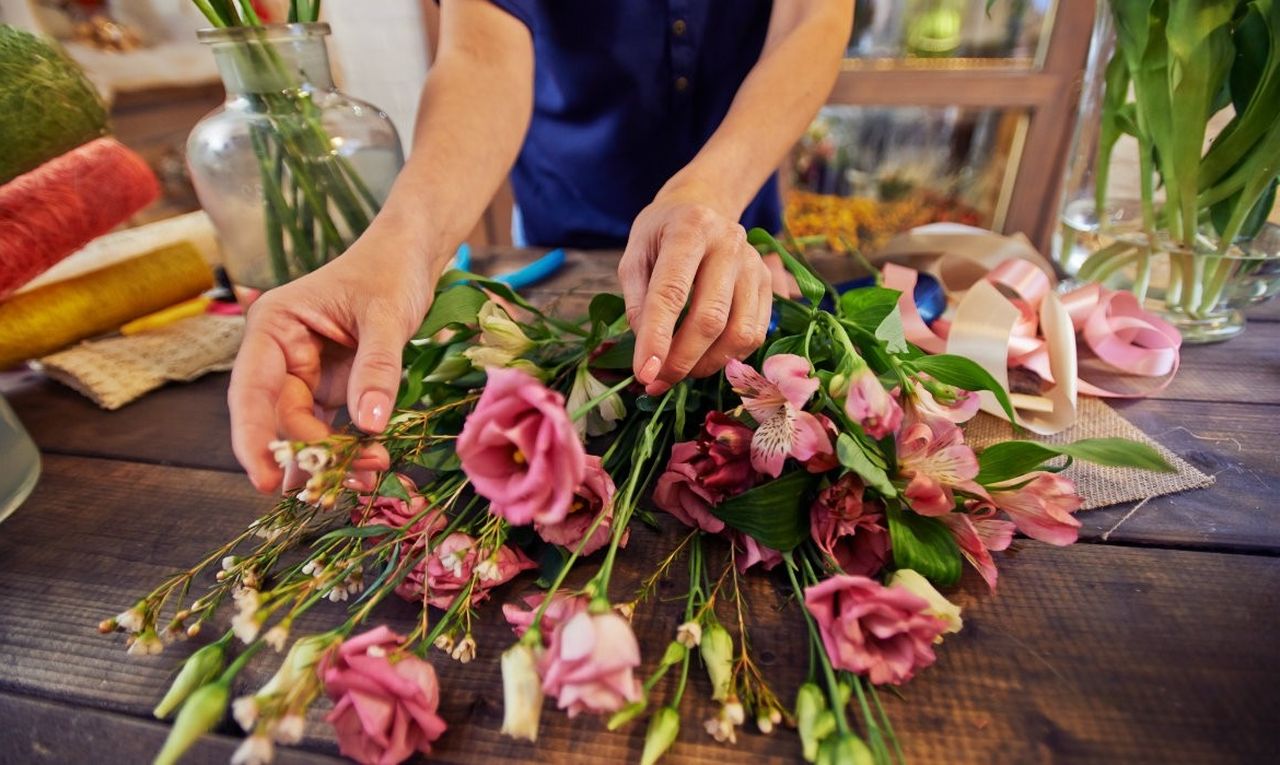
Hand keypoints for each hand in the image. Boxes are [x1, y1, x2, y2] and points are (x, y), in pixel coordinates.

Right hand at [227, 235, 437, 491]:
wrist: (410, 258)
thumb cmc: (390, 271)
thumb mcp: (387, 316)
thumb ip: (377, 368)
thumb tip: (368, 425)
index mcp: (274, 327)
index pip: (251, 391)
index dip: (254, 439)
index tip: (266, 480)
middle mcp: (280, 355)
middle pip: (280, 420)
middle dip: (311, 455)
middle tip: (352, 479)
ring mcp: (305, 375)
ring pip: (306, 431)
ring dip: (333, 459)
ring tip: (371, 474)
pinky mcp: (331, 388)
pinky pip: (332, 427)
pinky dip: (349, 449)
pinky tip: (371, 466)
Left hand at [619, 190, 774, 394]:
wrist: (703, 206)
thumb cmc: (661, 234)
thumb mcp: (635, 254)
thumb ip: (636, 300)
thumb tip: (648, 350)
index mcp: (689, 228)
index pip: (672, 292)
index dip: (657, 337)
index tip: (644, 373)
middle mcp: (729, 243)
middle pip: (710, 318)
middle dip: (681, 360)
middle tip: (657, 382)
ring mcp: (754, 264)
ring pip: (738, 333)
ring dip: (706, 365)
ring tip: (679, 372)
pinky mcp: (768, 283)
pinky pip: (754, 334)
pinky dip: (728, 357)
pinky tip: (704, 358)